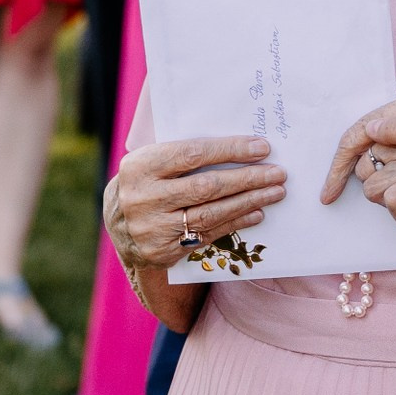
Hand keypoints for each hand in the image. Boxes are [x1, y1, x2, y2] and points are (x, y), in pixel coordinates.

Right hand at [105, 136, 284, 273]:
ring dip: (248, 202)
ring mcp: (153, 228)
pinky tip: (256, 213)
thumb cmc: (145, 182)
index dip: (229, 150)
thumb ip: (183, 152)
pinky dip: (235, 223)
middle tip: (278, 173)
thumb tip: (238, 143)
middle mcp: (144, 198)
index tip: (261, 147)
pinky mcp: (163, 251)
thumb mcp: (151, 160)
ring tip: (275, 192)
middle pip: (206, 187)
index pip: (192, 154)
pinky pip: (207, 235)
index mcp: (140, 166)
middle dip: (247, 179)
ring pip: (210, 214)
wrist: (117, 227)